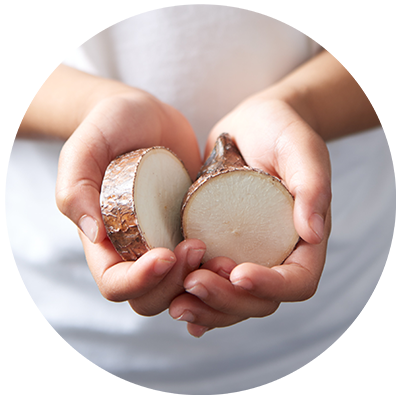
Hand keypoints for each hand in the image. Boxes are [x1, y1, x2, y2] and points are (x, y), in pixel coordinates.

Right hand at [56, 87, 203, 313]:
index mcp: (104, 241)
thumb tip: (93, 234)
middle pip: (151, 296)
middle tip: (196, 246)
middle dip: (174, 282)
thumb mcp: (85, 147)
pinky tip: (233, 252)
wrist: (147, 117)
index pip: (114, 284)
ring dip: (201, 281)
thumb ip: (76, 187)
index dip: (138, 281)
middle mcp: (135, 249)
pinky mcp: (190, 229)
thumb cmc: (111, 127)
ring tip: (221, 255)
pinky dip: (217, 268)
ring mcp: (166, 242)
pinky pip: (204, 263)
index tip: (164, 255)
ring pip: (181, 288)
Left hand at [169, 96, 331, 336]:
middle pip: (259, 300)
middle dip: (227, 300)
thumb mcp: (301, 150)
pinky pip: (212, 282)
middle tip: (193, 283)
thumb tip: (314, 234)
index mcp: (303, 240)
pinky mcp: (220, 246)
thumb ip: (312, 186)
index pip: (297, 281)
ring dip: (206, 308)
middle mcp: (275, 254)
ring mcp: (247, 254)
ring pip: (233, 300)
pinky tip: (174, 303)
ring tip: (176, 303)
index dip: (271, 286)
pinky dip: (197, 300)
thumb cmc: (281, 132)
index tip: (238, 272)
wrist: (252, 126)